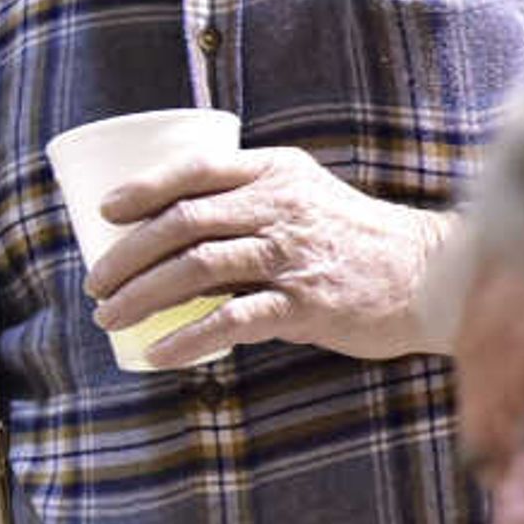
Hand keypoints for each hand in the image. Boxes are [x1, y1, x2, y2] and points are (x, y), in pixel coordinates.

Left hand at [86, 146, 453, 363]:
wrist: (428, 275)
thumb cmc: (353, 239)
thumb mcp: (304, 197)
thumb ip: (248, 203)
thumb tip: (168, 232)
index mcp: (276, 173)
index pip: (196, 171)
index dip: (142, 190)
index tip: (104, 214)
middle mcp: (282, 208)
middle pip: (184, 222)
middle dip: (127, 255)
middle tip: (95, 283)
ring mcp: (294, 256)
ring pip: (197, 267)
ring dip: (142, 295)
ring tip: (110, 316)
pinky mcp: (307, 304)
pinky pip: (232, 320)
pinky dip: (187, 338)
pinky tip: (157, 352)